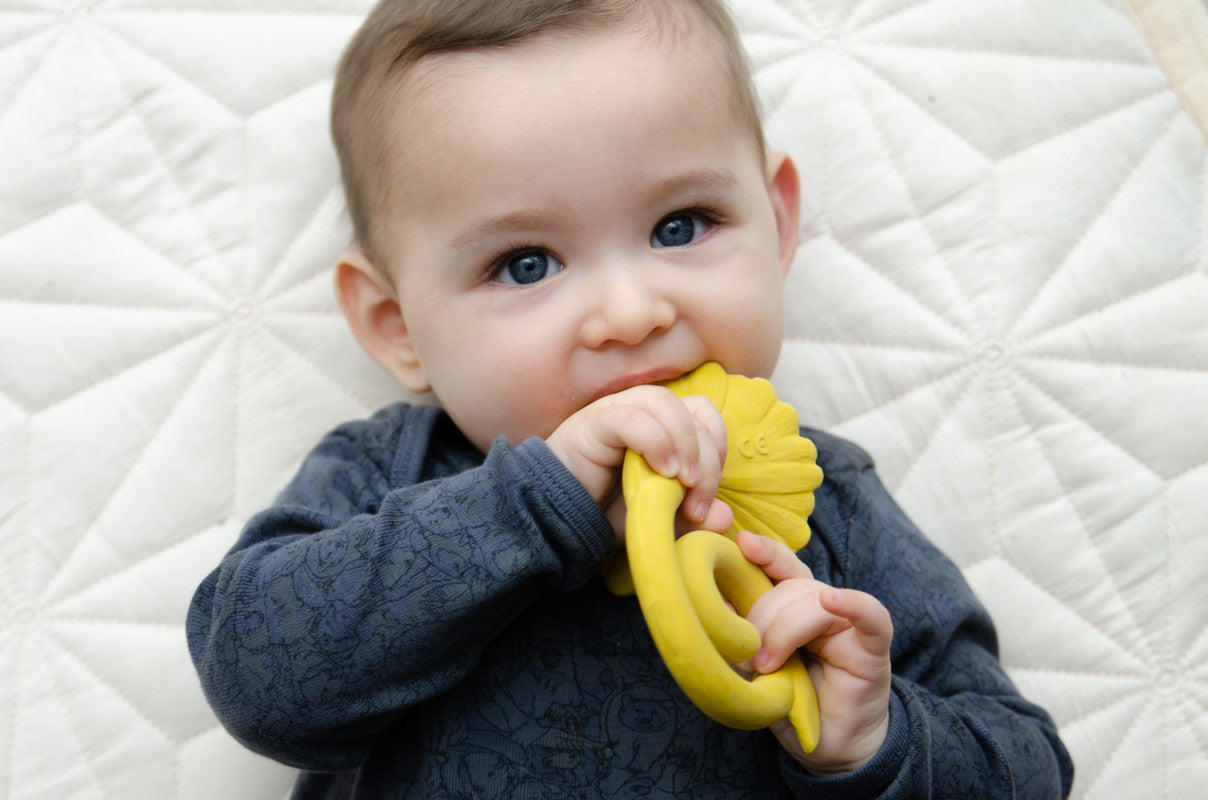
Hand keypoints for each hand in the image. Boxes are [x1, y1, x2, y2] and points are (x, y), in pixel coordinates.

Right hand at [546, 385, 730, 543]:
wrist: (557, 521)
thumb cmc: (605, 514)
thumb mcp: (659, 518)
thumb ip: (691, 517)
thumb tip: (727, 518)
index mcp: (662, 425)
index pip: (704, 414)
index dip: (718, 448)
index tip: (708, 496)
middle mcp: (642, 411)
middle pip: (692, 410)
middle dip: (707, 458)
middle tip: (698, 503)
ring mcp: (616, 411)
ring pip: (664, 402)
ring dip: (685, 443)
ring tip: (683, 483)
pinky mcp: (592, 423)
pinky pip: (630, 418)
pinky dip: (655, 442)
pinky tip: (662, 472)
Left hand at [736, 530, 892, 775]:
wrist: (831, 747)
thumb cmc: (791, 705)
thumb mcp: (754, 669)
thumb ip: (740, 636)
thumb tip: (714, 602)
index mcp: (792, 606)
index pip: (779, 568)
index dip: (763, 553)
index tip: (741, 543)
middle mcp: (821, 607)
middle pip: (790, 587)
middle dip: (763, 617)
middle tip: (749, 658)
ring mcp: (848, 623)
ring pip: (814, 600)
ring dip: (784, 630)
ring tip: (769, 667)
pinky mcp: (873, 646)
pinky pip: (870, 615)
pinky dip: (852, 604)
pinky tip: (832, 600)